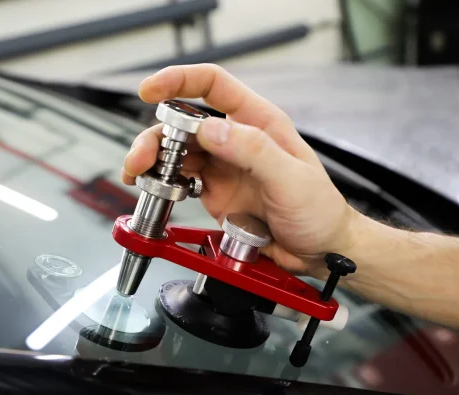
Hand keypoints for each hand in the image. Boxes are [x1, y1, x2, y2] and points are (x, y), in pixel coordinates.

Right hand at [123, 64, 359, 276]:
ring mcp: (223, 169)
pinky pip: (180, 182)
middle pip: (184, 125)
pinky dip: (163, 185)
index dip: (180, 81)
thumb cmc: (319, 210)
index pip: (214, 87)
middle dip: (156, 137)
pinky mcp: (215, 194)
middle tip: (141, 159)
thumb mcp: (292, 179)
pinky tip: (156, 191)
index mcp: (259, 124)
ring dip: (154, 163)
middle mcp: (236, 142)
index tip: (151, 90)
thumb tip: (210, 130)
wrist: (319, 250)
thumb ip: (253, 152)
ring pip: (177, 154)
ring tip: (139, 176)